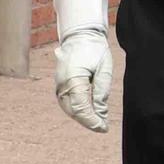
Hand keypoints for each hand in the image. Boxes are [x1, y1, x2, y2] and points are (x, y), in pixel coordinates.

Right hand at [53, 0, 113, 133]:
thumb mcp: (104, 69)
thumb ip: (101, 91)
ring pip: (68, 108)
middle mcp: (62, 84)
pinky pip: (67, 101)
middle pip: (73, 111)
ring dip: (82, 117)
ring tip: (97, 121)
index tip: (103, 128)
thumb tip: (100, 112)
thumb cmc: (95, 50)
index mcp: (73, 80)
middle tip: (103, 127)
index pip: (81, 108)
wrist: (80, 35)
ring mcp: (58, 84)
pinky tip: (88, 112)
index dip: (92, 120)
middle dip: (88, 121)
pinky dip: (76, 109)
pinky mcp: (59, 84)